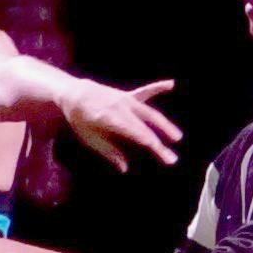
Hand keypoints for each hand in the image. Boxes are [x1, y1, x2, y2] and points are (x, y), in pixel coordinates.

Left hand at [61, 79, 181, 170]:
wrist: (75, 93)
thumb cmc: (80, 119)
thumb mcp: (89, 139)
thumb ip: (108, 152)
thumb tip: (125, 168)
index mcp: (110, 120)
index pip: (137, 135)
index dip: (153, 146)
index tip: (165, 157)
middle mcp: (120, 108)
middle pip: (146, 127)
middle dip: (160, 143)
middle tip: (173, 159)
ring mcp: (125, 100)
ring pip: (149, 113)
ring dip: (165, 125)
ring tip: (177, 137)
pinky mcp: (127, 96)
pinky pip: (145, 92)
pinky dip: (158, 87)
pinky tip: (171, 84)